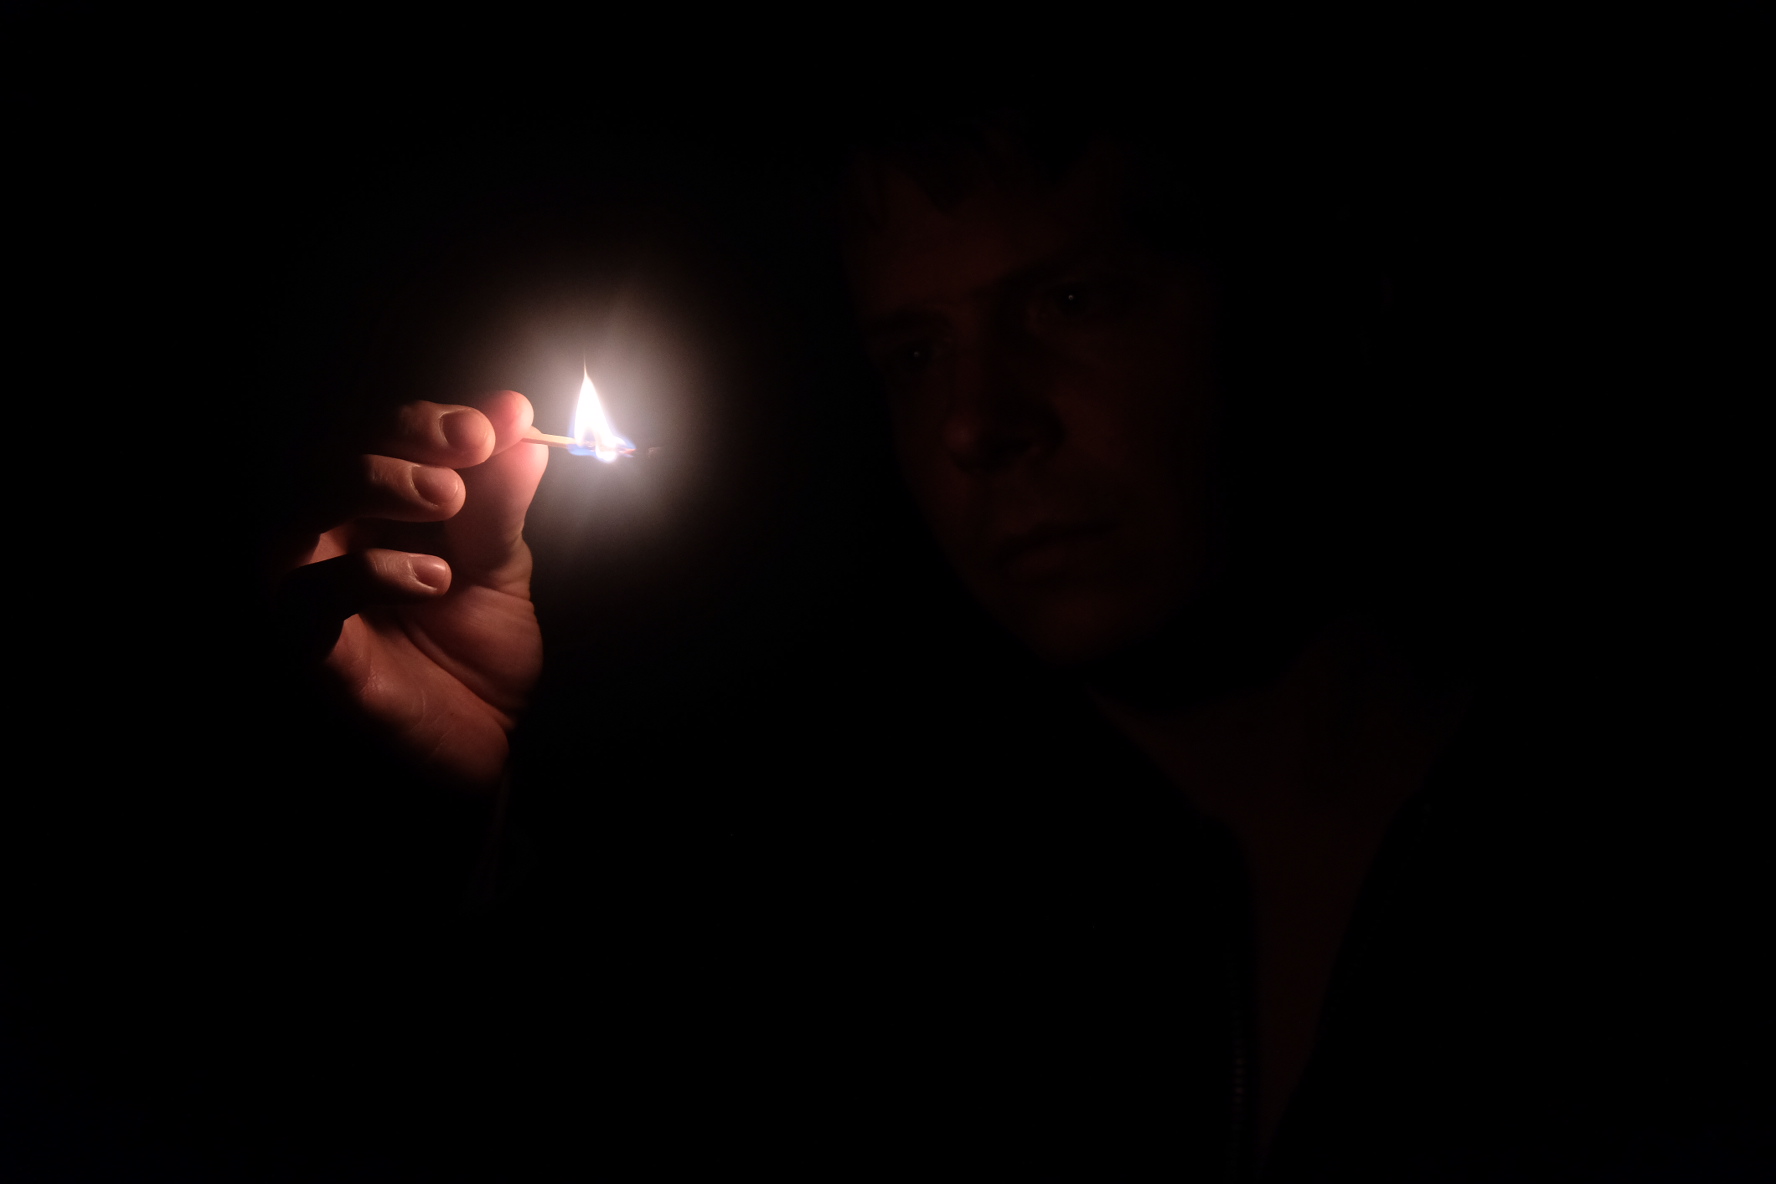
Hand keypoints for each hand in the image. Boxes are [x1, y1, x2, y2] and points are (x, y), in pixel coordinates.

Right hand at [273, 391, 548, 792]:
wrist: (482, 743)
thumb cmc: (476, 652)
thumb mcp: (500, 569)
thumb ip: (500, 502)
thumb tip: (517, 417)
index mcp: (378, 512)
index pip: (380, 437)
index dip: (431, 419)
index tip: (496, 421)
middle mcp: (331, 541)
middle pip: (329, 456)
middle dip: (400, 439)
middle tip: (467, 451)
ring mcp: (309, 590)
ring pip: (296, 510)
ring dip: (371, 483)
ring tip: (447, 497)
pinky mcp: (307, 647)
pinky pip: (306, 596)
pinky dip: (368, 573)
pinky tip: (433, 579)